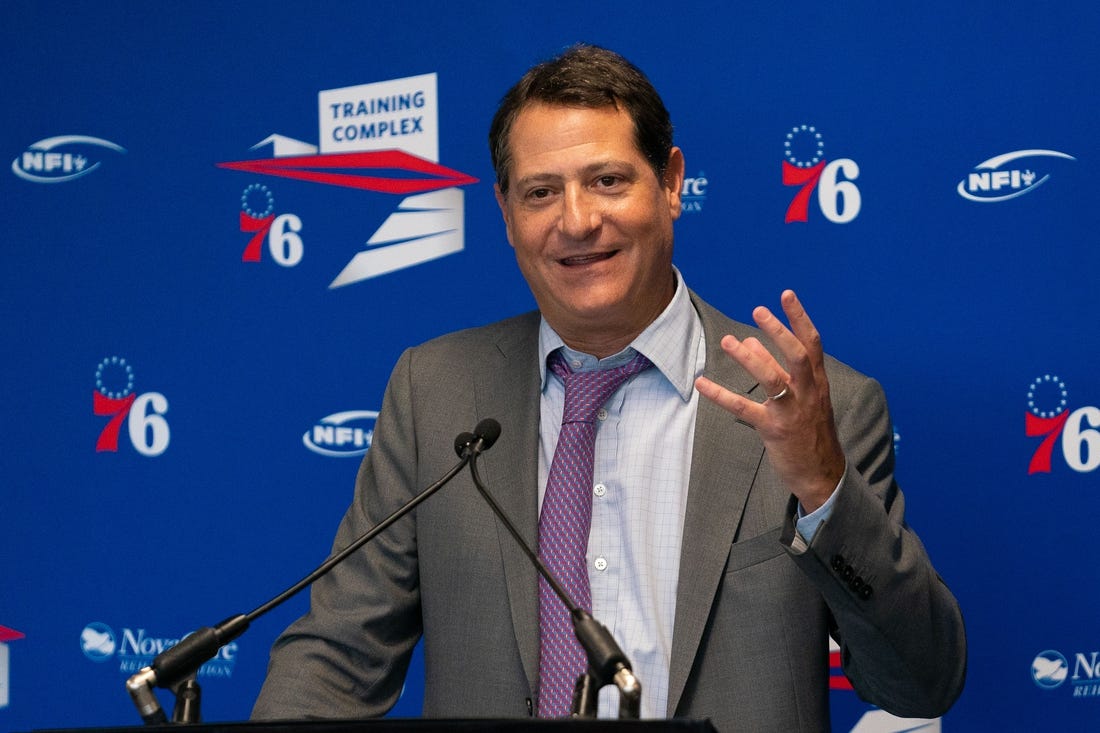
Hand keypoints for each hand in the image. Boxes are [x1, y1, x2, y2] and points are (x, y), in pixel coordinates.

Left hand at [694, 290, 844, 511]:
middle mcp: (808, 393)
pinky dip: (721, 395)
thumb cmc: (809, 430)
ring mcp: (792, 411)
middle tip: (758, 311)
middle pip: (797, 355)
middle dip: (778, 331)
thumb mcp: (800, 397)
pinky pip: (744, 408)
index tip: (786, 295)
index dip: (799, 318)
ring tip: (727, 341)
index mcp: (817, 382)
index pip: (812, 343)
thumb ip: (777, 367)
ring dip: (749, 358)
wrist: (822, 473)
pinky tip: (702, 383)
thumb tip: (751, 340)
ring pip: (773, 379)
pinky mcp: (774, 430)